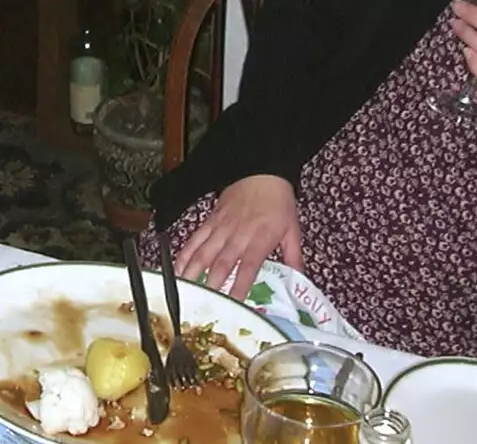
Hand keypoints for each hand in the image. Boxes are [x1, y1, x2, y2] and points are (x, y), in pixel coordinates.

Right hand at [171, 175, 302, 299]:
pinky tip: (177, 268)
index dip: (240, 285)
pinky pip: (195, 239)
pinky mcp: (210, 221)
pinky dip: (185, 254)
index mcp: (260, 239)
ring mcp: (221, 227)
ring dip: (193, 273)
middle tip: (204, 305)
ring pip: (203, 252)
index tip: (234, 303)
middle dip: (212, 285)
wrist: (261, 171)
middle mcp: (238, 235)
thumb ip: (294, 256)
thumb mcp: (292, 229)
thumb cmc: (278, 201)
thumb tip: (299, 279)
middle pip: (221, 263)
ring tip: (184, 291)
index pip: (248, 266)